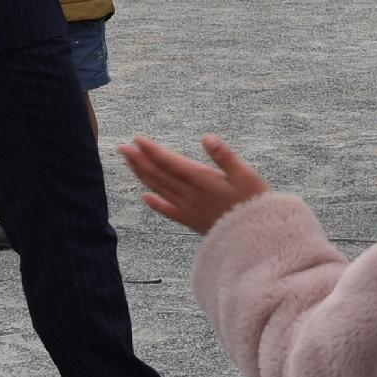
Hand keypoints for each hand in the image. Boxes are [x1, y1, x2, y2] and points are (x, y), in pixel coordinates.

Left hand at [119, 134, 269, 234]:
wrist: (254, 238)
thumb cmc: (254, 204)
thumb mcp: (246, 175)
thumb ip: (225, 156)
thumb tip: (207, 138)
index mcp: (202, 180)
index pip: (170, 162)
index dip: (152, 151)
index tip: (137, 140)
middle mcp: (190, 194)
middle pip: (159, 175)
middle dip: (140, 160)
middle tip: (122, 148)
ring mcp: (188, 209)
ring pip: (160, 190)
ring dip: (143, 175)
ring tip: (130, 163)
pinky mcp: (192, 221)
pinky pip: (168, 211)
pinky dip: (155, 203)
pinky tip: (145, 196)